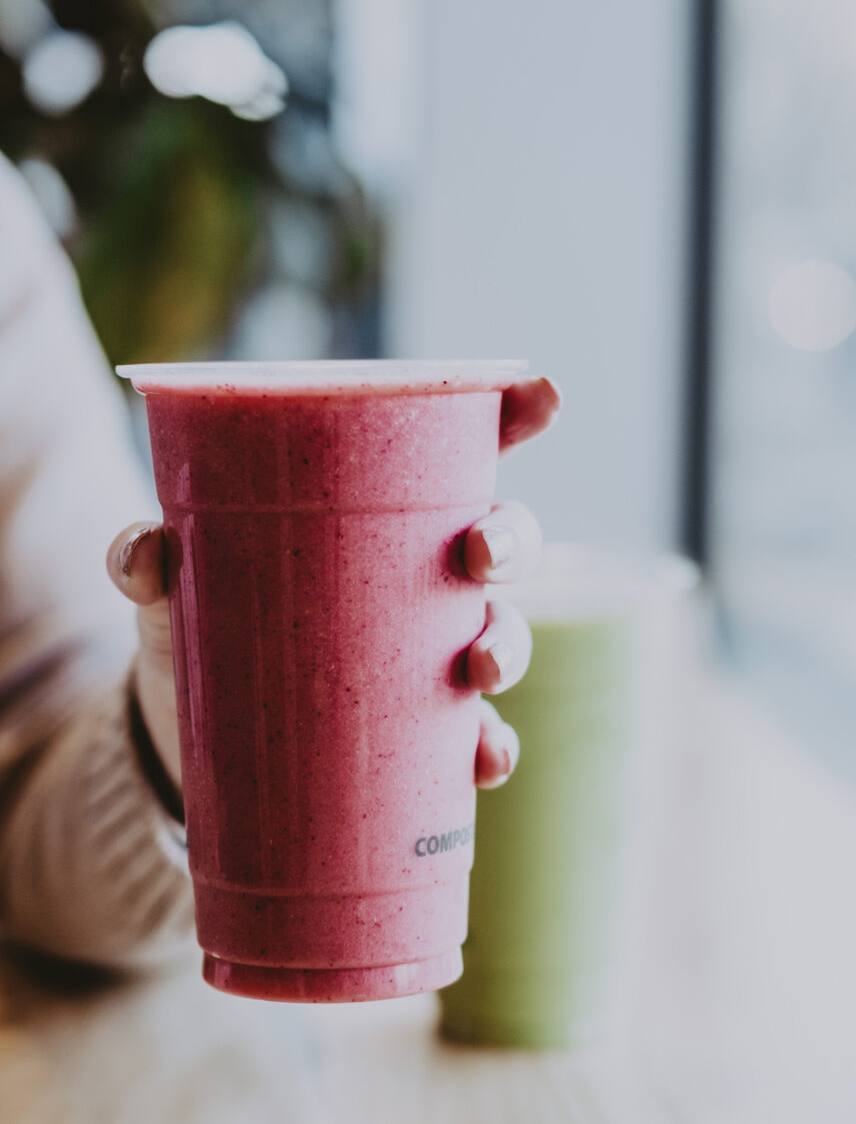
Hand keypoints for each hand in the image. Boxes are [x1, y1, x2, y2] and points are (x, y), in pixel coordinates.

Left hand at [107, 376, 560, 794]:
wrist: (191, 736)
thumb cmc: (198, 628)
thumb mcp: (171, 587)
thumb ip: (147, 559)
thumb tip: (145, 552)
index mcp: (374, 516)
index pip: (458, 452)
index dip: (512, 417)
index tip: (544, 396)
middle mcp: (417, 578)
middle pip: (500, 540)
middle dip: (511, 538)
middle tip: (479, 555)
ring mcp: (424, 654)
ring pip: (501, 633)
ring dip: (508, 645)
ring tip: (478, 669)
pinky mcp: (416, 731)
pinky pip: (476, 737)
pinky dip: (490, 749)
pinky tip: (484, 762)